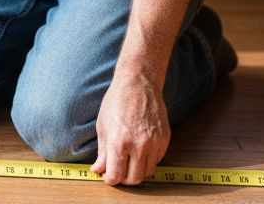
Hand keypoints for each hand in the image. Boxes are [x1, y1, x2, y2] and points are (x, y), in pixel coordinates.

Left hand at [90, 70, 170, 185]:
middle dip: (124, 179)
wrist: (138, 84)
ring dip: (137, 171)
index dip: (110, 179)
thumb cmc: (117, 102)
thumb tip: (98, 170)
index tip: (108, 176)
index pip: (116, 176)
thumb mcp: (103, 126)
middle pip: (134, 179)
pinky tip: (139, 150)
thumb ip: (102, 152)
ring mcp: (154, 143)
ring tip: (128, 160)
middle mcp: (138, 145)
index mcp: (119, 142)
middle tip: (119, 171)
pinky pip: (157, 160)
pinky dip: (148, 161)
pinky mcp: (165, 139)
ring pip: (147, 172)